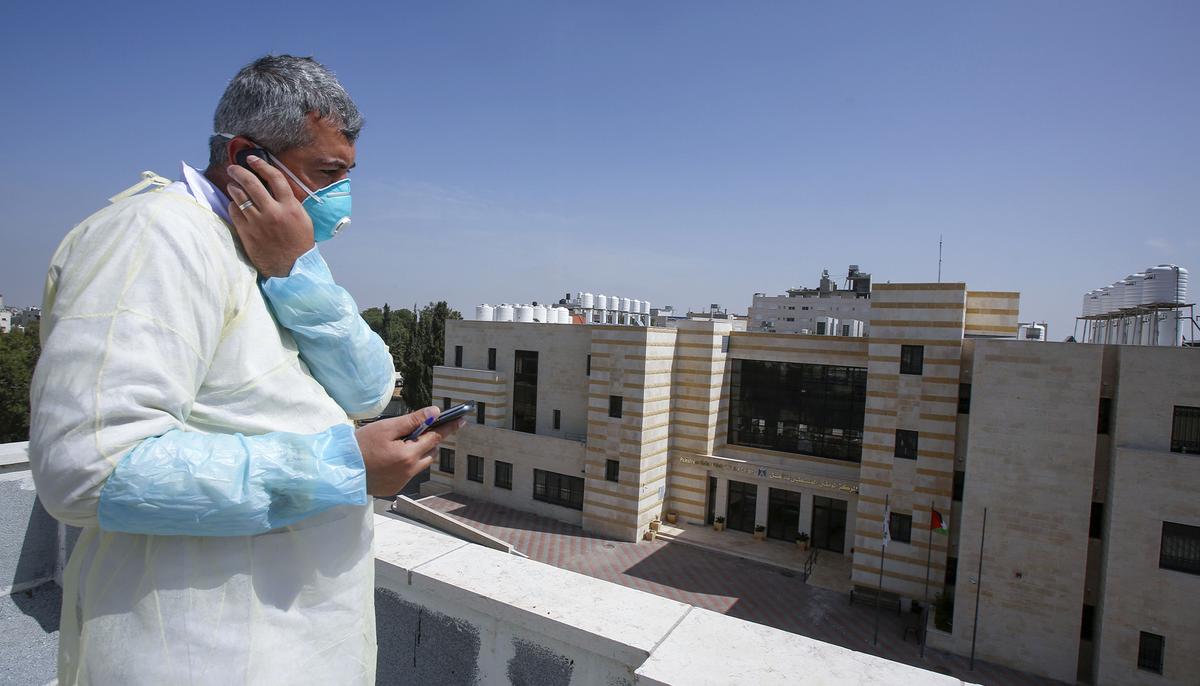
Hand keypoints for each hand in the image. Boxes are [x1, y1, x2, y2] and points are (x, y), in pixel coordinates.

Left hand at [226, 156, 313, 277]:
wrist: (291, 267)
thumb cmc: (299, 243)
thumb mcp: (302, 218)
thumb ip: (289, 201)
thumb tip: (274, 185)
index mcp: (290, 207)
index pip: (275, 178)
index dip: (262, 165)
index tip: (252, 159)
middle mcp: (273, 212)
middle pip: (252, 183)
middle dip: (239, 171)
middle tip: (233, 168)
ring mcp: (258, 222)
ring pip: (239, 196)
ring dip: (234, 186)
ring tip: (233, 184)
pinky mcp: (247, 232)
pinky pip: (234, 211)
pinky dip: (233, 204)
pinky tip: (235, 204)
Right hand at [355, 407, 464, 496]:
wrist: (339, 469)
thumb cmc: (360, 445)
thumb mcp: (386, 428)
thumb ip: (412, 421)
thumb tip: (435, 413)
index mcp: (408, 455)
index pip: (435, 437)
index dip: (448, 427)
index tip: (461, 420)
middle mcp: (409, 471)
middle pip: (429, 452)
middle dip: (427, 441)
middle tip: (415, 431)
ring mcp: (401, 481)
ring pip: (419, 464)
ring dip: (416, 453)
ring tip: (399, 444)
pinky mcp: (393, 488)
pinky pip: (407, 473)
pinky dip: (404, 464)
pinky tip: (388, 458)